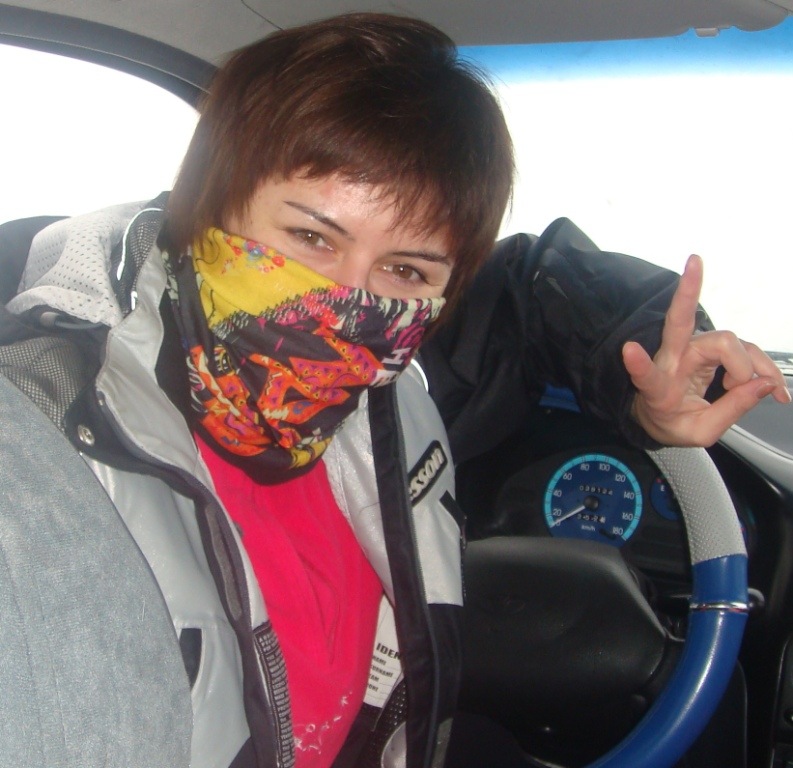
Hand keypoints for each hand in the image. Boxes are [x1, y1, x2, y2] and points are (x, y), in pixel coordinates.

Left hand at [622, 254, 790, 446]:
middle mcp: (673, 359)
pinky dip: (762, 369)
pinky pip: (743, 350)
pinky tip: (775, 391)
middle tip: (694, 261)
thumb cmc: (673, 421)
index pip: (647, 376)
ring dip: (748, 369)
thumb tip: (764, 385)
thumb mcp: (699, 431)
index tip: (627, 349)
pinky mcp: (711, 347)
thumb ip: (731, 410)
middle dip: (688, 291)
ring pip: (727, 342)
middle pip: (680, 323)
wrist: (662, 415)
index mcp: (658, 387)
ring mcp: (692, 348)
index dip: (638, 364)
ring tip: (752, 394)